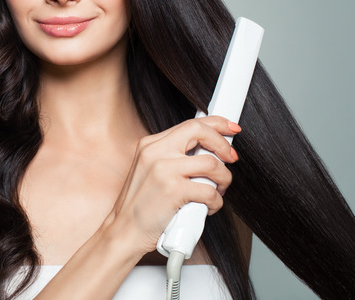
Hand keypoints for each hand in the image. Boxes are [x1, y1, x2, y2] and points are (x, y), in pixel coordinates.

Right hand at [105, 116, 239, 255]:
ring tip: (218, 191)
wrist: (124, 231)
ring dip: (223, 179)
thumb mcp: (150, 171)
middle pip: (201, 132)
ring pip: (212, 163)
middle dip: (223, 145)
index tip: (231, 129)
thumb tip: (210, 150)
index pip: (190, 124)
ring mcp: (164, 170)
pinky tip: (208, 207)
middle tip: (231, 158)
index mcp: (150, 144)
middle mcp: (155, 152)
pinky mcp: (173, 191)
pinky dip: (216, 202)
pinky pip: (209, 191)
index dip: (217, 124)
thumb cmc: (140, 206)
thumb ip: (174, 157)